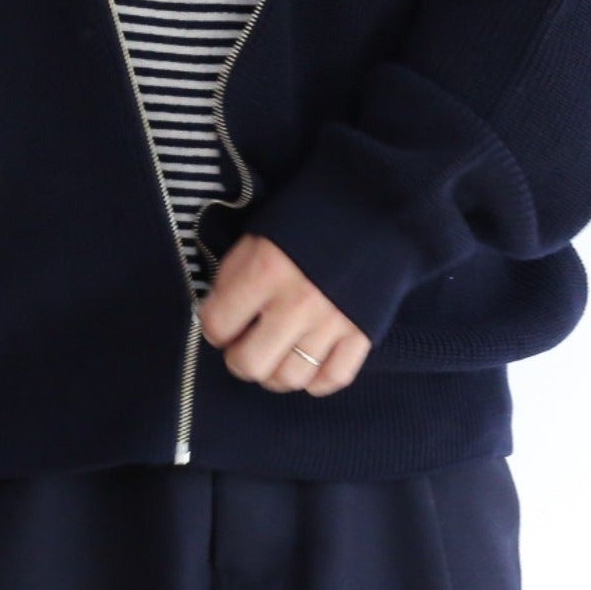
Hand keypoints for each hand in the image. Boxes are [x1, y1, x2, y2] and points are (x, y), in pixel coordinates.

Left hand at [199, 234, 371, 396]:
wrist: (376, 209)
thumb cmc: (310, 217)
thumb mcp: (259, 235)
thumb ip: (234, 275)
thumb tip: (218, 314)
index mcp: (266, 272)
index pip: (218, 326)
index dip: (214, 327)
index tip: (222, 323)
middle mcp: (296, 304)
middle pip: (250, 364)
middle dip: (239, 359)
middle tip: (244, 346)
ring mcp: (332, 323)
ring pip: (290, 378)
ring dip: (275, 374)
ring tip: (275, 357)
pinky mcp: (362, 334)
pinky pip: (332, 378)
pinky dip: (316, 380)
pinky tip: (307, 366)